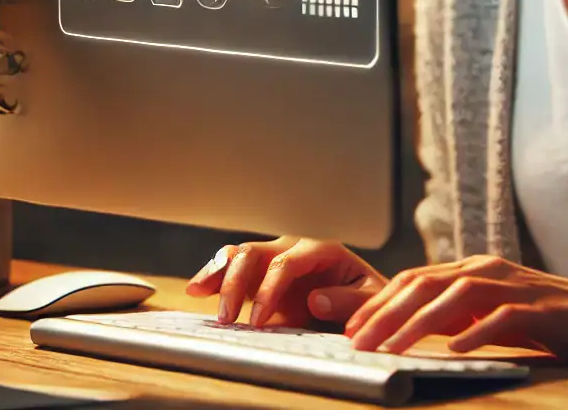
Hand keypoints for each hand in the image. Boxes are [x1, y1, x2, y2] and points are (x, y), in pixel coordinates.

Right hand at [185, 237, 387, 328]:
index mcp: (323, 250)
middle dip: (237, 281)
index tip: (258, 320)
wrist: (365, 305)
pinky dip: (215, 274)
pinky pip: (235, 268)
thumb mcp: (370, 298)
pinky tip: (198, 288)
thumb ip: (347, 299)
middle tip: (227, 318)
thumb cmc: (369, 299)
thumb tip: (315, 298)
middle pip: (258, 252)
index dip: (269, 288)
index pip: (287, 261)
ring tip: (199, 293)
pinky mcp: (263, 277)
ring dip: (220, 273)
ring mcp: (276, 260)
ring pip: (242, 255)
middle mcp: (295, 248)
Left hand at [344, 255, 567, 359]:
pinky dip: (477, 332)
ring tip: (390, 349)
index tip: (350, 328)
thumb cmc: (545, 317)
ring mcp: (513, 286)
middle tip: (356, 342)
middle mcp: (487, 269)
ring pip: (455, 297)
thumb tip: (408, 329)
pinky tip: (457, 351)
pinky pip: (502, 317)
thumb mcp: (492, 310)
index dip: (380, 301)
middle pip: (426, 284)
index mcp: (473, 268)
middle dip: (385, 312)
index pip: (415, 279)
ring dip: (417, 324)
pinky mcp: (539, 308)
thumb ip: (457, 313)